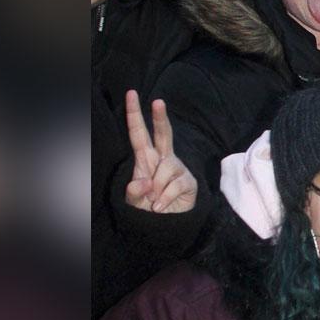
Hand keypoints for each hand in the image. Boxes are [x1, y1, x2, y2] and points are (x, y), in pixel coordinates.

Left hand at [124, 89, 196, 212]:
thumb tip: (143, 182)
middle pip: (163, 134)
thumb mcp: (133, 202)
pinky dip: (164, 199)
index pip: (138, 133)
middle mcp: (163, 159)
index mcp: (145, 158)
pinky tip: (160, 207)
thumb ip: (134, 192)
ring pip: (166, 168)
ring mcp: (177, 169)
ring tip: (153, 202)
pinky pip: (174, 185)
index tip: (131, 94)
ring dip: (156, 188)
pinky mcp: (188, 181)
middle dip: (159, 118)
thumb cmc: (148, 208)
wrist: (167, 225)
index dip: (134, 114)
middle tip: (157, 101)